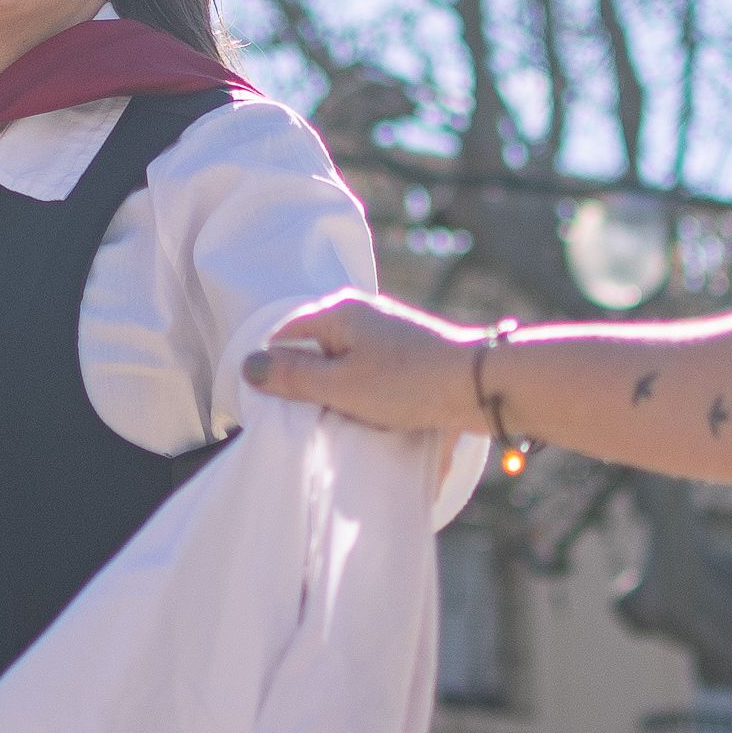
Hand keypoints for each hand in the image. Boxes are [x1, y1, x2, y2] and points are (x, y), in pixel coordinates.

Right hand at [242, 290, 486, 436]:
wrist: (483, 384)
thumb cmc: (409, 384)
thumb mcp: (340, 386)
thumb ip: (292, 377)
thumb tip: (248, 366)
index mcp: (337, 312)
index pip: (282, 337)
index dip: (272, 372)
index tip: (274, 408)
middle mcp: (360, 313)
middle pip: (313, 350)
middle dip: (308, 384)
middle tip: (310, 419)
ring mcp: (386, 331)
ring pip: (342, 363)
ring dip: (339, 392)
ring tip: (345, 420)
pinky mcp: (407, 352)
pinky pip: (369, 371)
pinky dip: (365, 393)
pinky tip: (373, 415)